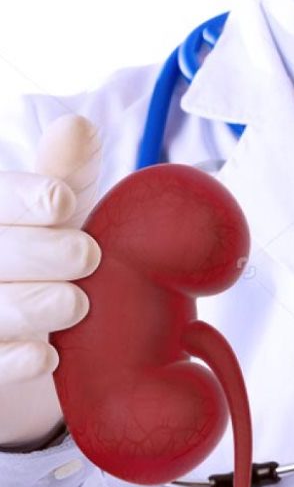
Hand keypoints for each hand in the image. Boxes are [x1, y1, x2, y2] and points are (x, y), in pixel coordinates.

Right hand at [0, 114, 101, 447]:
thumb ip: (63, 174)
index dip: (23, 200)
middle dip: (38, 252)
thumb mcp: (51, 214)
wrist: (20, 332)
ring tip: (75, 301)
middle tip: (86, 256)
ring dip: (31, 305)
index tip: (62, 202)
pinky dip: (14, 359)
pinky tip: (47, 355)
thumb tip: (80, 127)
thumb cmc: (38, 257)